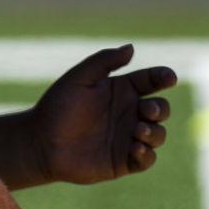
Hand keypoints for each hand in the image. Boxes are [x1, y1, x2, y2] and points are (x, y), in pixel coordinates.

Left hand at [31, 44, 175, 184]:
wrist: (40, 142)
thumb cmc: (56, 108)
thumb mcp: (78, 79)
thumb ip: (104, 62)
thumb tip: (132, 47)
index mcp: (122, 90)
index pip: (152, 80)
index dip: (164, 77)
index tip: (168, 78)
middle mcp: (129, 113)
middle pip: (161, 108)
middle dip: (161, 109)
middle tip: (146, 110)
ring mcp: (128, 138)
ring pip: (158, 134)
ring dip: (155, 132)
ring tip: (138, 130)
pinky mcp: (124, 161)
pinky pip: (147, 159)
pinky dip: (148, 154)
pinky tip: (136, 148)